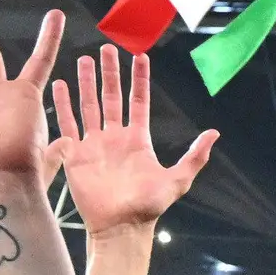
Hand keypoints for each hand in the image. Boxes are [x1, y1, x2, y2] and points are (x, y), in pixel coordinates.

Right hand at [47, 48, 214, 234]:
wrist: (120, 227)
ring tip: (83, 59)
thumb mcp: (177, 180)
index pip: (139, 101)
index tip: (138, 56)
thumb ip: (195, 157)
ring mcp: (94, 144)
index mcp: (138, 139)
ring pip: (89, 105)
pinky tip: (60, 85)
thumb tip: (215, 133)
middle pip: (111, 97)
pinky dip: (64, 104)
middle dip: (110, 73)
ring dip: (87, 83)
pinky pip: (68, 124)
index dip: (139, 79)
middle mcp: (115, 137)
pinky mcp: (75, 153)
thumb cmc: (148, 207)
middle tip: (106, 48)